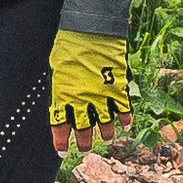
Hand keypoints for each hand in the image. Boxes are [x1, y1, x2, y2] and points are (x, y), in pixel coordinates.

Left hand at [48, 26, 128, 156]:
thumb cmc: (69, 46)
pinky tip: (125, 125)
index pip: (60, 127)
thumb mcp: (57, 69)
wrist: (90, 31)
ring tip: (106, 139)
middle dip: (85, 142)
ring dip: (106, 134)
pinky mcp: (119, 89)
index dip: (61, 141)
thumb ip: (60, 88)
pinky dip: (125, 119)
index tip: (62, 151)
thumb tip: (60, 99)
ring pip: (106, 124)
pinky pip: (124, 110)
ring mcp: (103, 96)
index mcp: (64, 97)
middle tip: (85, 148)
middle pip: (84, 130)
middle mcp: (83, 101)